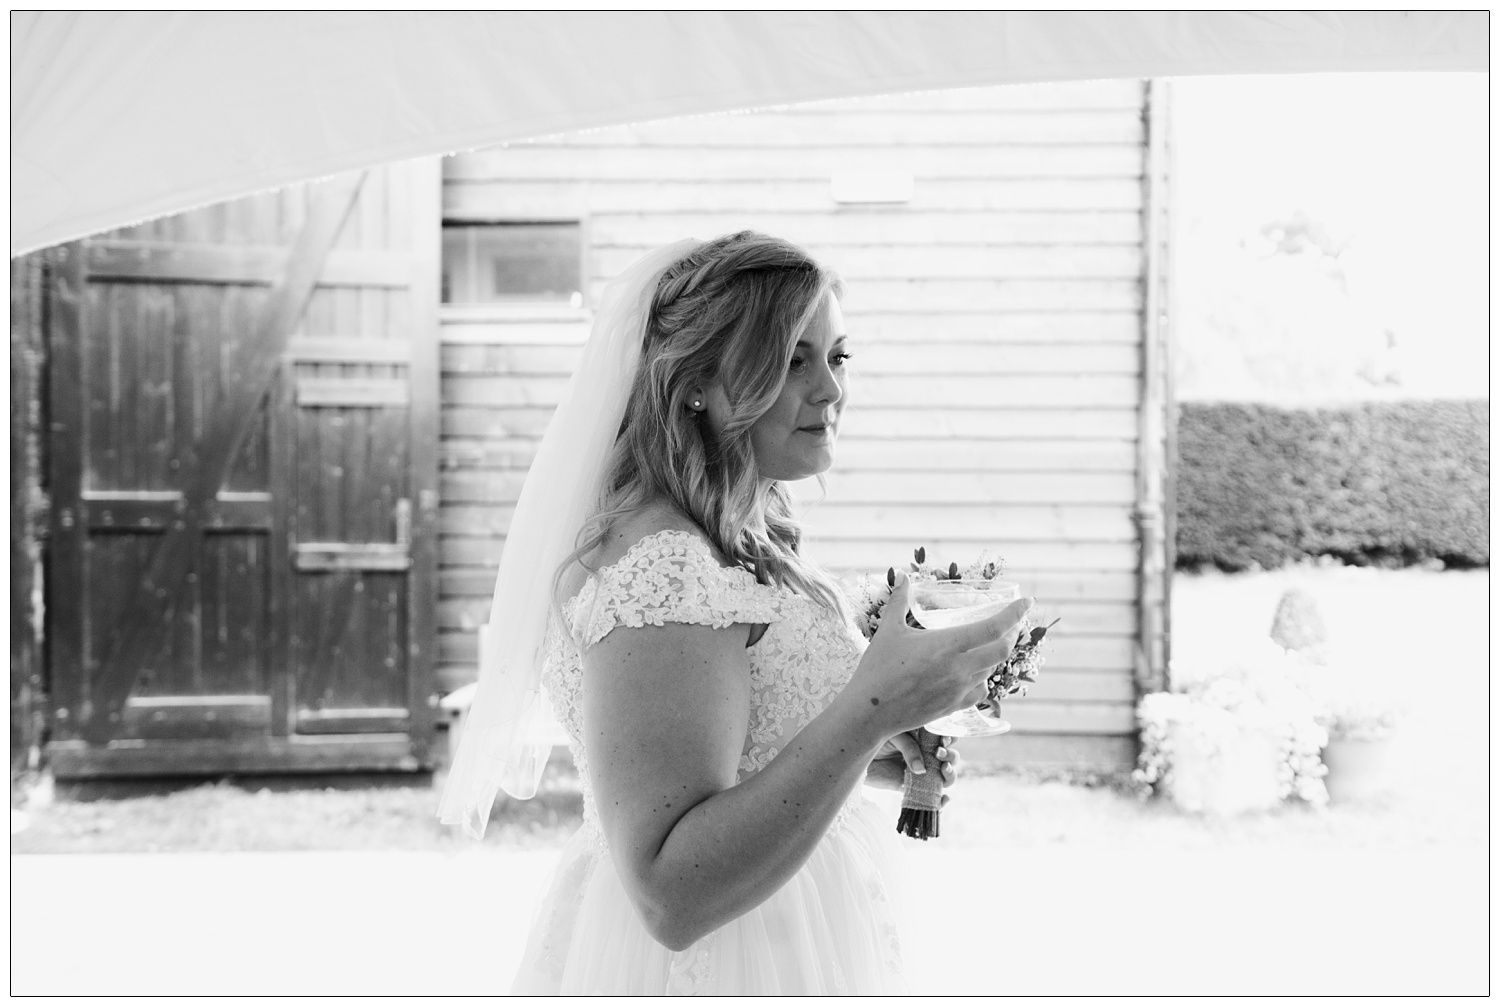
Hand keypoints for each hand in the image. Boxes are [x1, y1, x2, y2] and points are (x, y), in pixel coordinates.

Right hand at [846, 571, 1032, 735]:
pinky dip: (983, 678)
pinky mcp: (954, 707)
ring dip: (997, 654)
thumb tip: (902, 576)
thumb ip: (899, 601)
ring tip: (993, 643)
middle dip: (1013, 633)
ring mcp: (959, 689)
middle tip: (1013, 623)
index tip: (1027, 602)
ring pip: (992, 669)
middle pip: (1003, 650)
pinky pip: (981, 691)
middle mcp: (960, 668)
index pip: (994, 627)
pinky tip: (975, 672)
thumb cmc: (877, 668)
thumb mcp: (889, 630)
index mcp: (948, 645)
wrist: (871, 711)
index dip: (1015, 613)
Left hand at [865, 732, 960, 804]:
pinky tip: (944, 799)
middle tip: (939, 754)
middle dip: (950, 757)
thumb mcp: (894, 736)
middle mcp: (925, 754)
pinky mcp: (911, 787)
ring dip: (950, 775)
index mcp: (924, 736)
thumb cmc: (874, 739)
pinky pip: (931, 796)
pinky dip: (941, 800)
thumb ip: (909, 748)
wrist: (855, 755)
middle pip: (950, 757)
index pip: (945, 737)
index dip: (950, 739)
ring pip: (945, 776)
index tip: (943, 741)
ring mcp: (920, 772)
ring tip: (943, 771)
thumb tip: (921, 770)